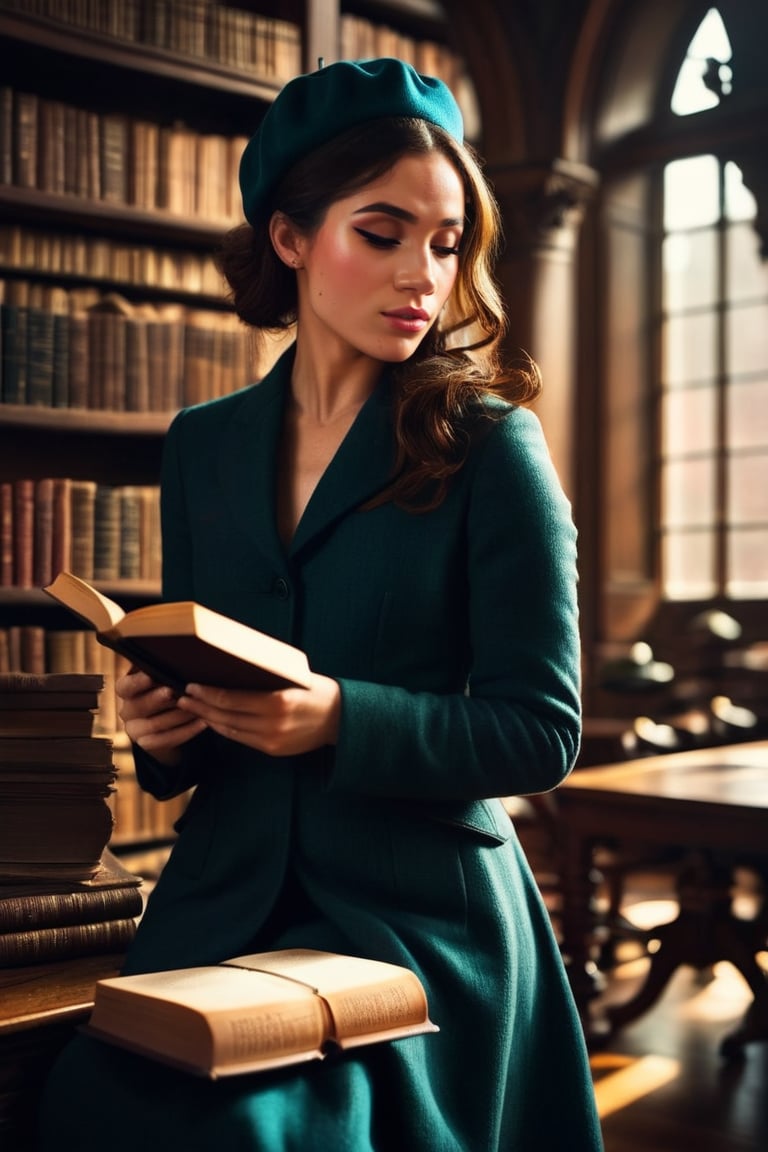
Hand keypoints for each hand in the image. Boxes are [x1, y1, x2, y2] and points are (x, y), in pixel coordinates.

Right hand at [116, 668, 206, 763]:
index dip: (136, 682)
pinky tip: (203, 723)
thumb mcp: (161, 679)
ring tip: (197, 706)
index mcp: (126, 690)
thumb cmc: (167, 690)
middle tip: (174, 691)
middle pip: (139, 706)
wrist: (169, 723)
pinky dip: (186, 731)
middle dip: (158, 699)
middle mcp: (127, 710)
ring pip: (155, 724)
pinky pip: (167, 740)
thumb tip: (176, 655)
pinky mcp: (148, 744)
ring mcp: (135, 730)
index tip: (150, 676)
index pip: (125, 687)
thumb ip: (162, 670)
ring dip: (178, 715)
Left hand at [175, 673, 340, 756]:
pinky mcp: (273, 749)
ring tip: (192, 709)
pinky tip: (214, 721)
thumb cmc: (318, 691)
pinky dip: (225, 729)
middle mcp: (273, 724)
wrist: (342, 719)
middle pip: (225, 716)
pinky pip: (241, 739)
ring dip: (208, 719)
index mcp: (278, 701)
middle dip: (201, 707)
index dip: (208, 694)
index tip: (192, 686)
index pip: (231, 699)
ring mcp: (272, 740)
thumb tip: (231, 671)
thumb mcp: (293, 678)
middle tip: (183, 697)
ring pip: (230, 730)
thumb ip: (264, 680)